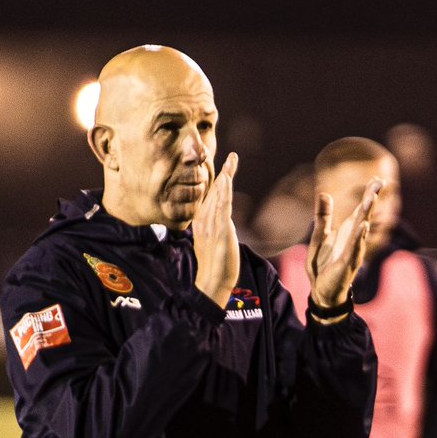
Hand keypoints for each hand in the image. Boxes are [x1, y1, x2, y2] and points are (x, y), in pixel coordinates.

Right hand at [193, 152, 239, 307]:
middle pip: (215, 192)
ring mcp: (211, 224)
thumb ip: (215, 228)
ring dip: (226, 178)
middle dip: (224, 173)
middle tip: (233, 156)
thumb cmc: (215, 265)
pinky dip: (224, 193)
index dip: (219, 180)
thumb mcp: (213, 242)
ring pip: (218, 196)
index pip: (211, 196)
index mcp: (202, 221)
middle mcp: (205, 220)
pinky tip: (227, 181)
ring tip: (232, 162)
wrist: (213, 281)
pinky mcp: (219, 231)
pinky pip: (221, 208)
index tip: (227, 166)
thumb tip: (221, 219)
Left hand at [307, 178, 381, 308]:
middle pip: (365, 215)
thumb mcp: (318, 237)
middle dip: (371, 199)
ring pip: (362, 230)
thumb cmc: (323, 265)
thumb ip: (322, 217)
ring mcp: (353, 251)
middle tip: (379, 183)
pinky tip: (363, 226)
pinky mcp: (348, 264)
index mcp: (348, 232)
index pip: (361, 210)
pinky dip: (359, 237)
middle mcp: (354, 240)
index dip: (369, 195)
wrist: (321, 292)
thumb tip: (323, 193)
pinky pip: (354, 248)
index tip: (378, 180)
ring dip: (367, 214)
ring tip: (371, 198)